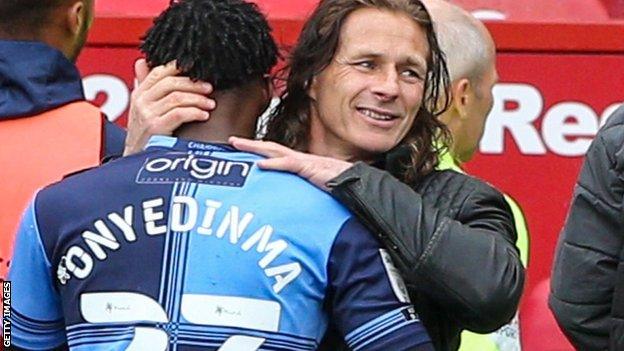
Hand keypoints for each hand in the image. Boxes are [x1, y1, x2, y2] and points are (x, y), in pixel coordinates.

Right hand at [124, 59, 216, 154]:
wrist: (135, 161)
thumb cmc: (144, 136)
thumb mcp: (142, 109)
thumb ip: (146, 87)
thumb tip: (143, 62)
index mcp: (139, 93)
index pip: (159, 72)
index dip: (179, 68)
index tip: (198, 69)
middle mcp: (141, 101)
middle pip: (171, 83)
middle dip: (193, 84)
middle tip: (209, 88)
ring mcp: (147, 114)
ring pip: (177, 97)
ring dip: (198, 99)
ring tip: (210, 104)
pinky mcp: (155, 128)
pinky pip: (179, 113)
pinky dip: (194, 112)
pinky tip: (204, 115)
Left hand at [229, 137, 351, 190]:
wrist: (356, 184)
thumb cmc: (339, 187)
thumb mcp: (314, 188)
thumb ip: (300, 190)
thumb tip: (288, 198)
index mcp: (300, 163)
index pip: (275, 155)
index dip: (258, 151)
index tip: (242, 151)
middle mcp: (299, 159)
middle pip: (270, 148)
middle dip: (250, 144)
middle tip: (232, 141)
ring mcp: (304, 161)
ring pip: (275, 151)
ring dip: (255, 147)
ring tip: (238, 145)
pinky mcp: (309, 168)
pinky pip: (288, 164)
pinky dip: (274, 163)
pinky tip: (260, 164)